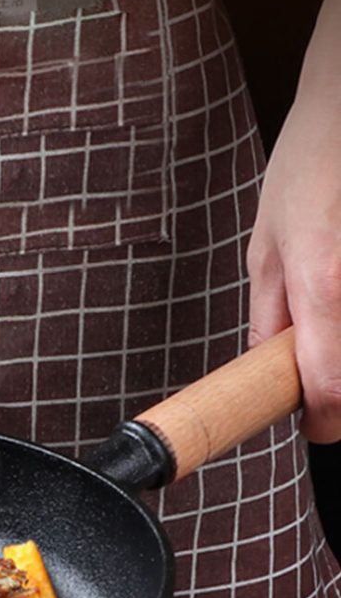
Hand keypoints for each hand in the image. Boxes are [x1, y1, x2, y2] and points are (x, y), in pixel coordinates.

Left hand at [247, 0, 340, 444]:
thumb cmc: (307, 167)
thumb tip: (263, 369)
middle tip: (320, 366)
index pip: (332, 383)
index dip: (326, 419)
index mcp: (322, 283)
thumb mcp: (265, 247)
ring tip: (331, 286)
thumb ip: (269, 315)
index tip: (318, 430)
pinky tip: (339, 280)